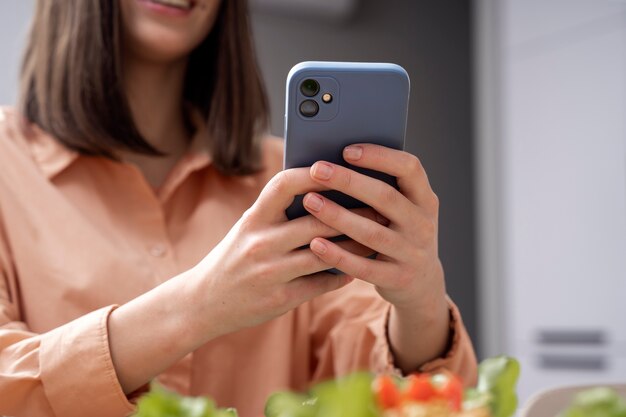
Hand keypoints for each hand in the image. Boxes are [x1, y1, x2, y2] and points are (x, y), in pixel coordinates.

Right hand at [193, 168, 380, 335]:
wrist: (204, 302)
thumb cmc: (234, 257)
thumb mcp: (247, 228)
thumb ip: (278, 213)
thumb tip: (325, 193)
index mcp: (252, 218)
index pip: (284, 185)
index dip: (313, 174)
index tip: (338, 167)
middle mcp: (260, 242)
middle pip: (316, 221)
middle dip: (352, 213)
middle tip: (379, 208)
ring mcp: (270, 272)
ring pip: (325, 254)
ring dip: (355, 246)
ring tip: (376, 238)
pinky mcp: (280, 299)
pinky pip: (320, 284)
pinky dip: (341, 274)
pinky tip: (356, 268)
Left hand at [302, 144, 445, 311]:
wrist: (421, 283)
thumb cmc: (399, 233)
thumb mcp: (403, 210)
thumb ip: (382, 189)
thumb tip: (335, 162)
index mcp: (425, 199)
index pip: (410, 168)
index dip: (380, 156)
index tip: (347, 150)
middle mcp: (423, 224)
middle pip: (385, 197)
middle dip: (348, 181)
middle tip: (316, 170)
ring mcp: (412, 253)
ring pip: (371, 232)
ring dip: (337, 216)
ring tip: (309, 201)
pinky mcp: (397, 278)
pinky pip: (363, 266)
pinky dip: (338, 254)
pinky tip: (315, 244)